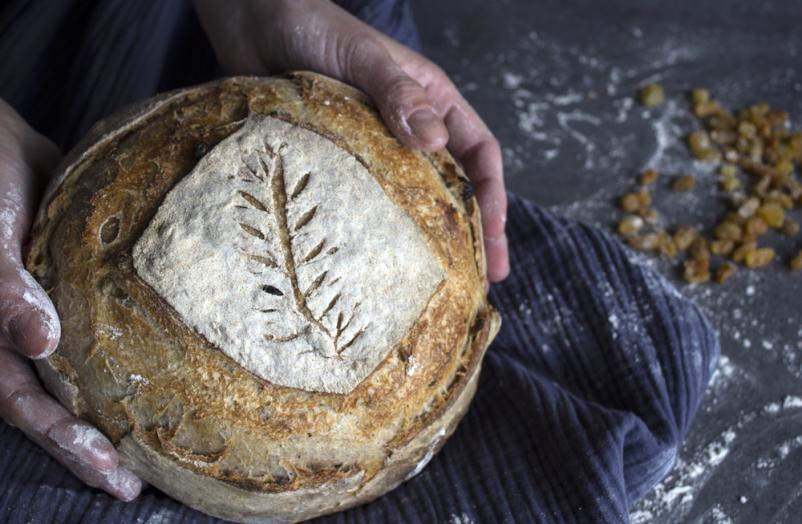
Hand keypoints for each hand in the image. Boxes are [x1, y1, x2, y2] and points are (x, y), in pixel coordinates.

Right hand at [0, 99, 142, 500]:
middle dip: (97, 443)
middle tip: (143, 482)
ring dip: (119, 406)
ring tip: (168, 441)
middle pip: (60, 402)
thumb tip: (41, 345)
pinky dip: (133, 354)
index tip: (112, 470)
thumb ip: (2, 290)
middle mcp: (25, 335)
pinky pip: (107, 329)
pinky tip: (172, 369)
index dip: (64, 440)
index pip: (25, 403)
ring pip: (86, 373)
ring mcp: (55, 315)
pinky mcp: (83, 291)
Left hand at [195, 0, 509, 281]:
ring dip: (429, 240)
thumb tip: (436, 142)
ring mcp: (375, 149)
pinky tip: (376, 262)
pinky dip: (378, 232)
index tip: (494, 240)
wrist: (253, 23)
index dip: (493, 198)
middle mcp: (410, 129)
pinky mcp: (339, 162)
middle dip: (473, 232)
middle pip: (455, 187)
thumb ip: (399, 95)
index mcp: (432, 101)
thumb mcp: (364, 57)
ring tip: (439, 282)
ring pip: (414, 200)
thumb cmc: (313, 28)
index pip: (479, 154)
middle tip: (482, 280)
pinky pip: (366, 202)